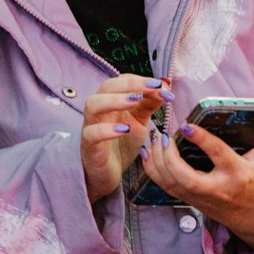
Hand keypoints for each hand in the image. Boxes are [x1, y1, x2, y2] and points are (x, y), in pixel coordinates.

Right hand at [80, 75, 168, 203]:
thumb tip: (164, 88)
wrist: (108, 173)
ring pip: (93, 104)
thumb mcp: (139, 121)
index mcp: (112, 99)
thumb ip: (149, 104)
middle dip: (131, 84)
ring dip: (115, 100)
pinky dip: (106, 129)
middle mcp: (99, 109)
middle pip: (107, 86)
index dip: (143, 80)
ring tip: (135, 101)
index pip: (123, 80)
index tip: (163, 86)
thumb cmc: (121, 143)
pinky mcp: (88, 146)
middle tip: (153, 87)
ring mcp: (91, 126)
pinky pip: (91, 133)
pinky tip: (124, 129)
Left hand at [142, 125, 253, 248]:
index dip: (201, 140)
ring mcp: (201, 197)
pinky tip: (149, 152)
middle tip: (163, 135)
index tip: (186, 126)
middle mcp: (217, 188)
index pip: (217, 155)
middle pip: (186, 178)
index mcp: (238, 174)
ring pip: (171, 184)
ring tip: (154, 138)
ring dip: (157, 162)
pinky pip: (166, 187)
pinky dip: (153, 171)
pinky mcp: (191, 200)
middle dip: (169, 157)